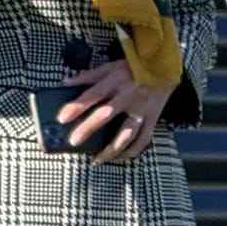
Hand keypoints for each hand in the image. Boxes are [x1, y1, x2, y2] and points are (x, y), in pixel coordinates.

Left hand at [58, 59, 174, 164]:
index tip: (62, 118)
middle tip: (74, 141)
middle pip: (106, 114)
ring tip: (97, 160)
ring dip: (111, 149)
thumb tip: (66, 83)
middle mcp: (127, 96)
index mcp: (114, 81)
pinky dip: (133, 150)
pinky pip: (143, 138)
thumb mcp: (109, 66)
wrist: (164, 66)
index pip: (92, 94)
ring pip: (126, 133)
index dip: (76, 106)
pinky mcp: (152, 117)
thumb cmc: (133, 66)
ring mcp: (141, 109)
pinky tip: (121, 157)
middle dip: (88, 128)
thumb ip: (88, 76)